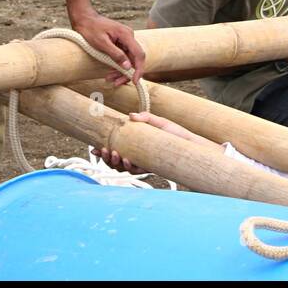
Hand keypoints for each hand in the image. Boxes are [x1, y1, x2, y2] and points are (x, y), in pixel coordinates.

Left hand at [70, 7, 146, 85]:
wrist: (83, 19)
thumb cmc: (90, 29)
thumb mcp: (101, 43)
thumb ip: (116, 54)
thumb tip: (128, 67)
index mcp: (126, 35)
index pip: (139, 54)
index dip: (139, 69)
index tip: (134, 81)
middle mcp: (128, 37)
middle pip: (134, 59)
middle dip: (126, 73)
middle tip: (116, 83)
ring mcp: (125, 40)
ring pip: (128, 60)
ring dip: (121, 71)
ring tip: (109, 79)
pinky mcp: (120, 43)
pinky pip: (123, 57)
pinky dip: (117, 66)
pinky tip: (110, 73)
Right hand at [98, 112, 220, 172]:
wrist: (192, 146)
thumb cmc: (177, 135)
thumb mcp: (161, 123)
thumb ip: (146, 118)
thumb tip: (131, 116)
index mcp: (136, 147)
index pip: (116, 151)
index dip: (103, 153)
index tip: (94, 148)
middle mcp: (138, 157)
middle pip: (115, 163)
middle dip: (107, 159)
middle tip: (105, 150)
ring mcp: (144, 164)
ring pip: (123, 169)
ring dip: (116, 164)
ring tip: (115, 154)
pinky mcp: (152, 168)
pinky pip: (136, 171)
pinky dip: (129, 167)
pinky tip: (126, 161)